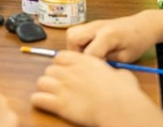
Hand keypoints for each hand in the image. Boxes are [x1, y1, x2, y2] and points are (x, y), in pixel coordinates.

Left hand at [31, 51, 155, 126]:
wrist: (119, 107)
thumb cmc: (124, 93)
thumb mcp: (123, 75)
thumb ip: (116, 73)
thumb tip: (119, 75)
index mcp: (84, 62)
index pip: (61, 56)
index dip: (61, 64)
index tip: (65, 70)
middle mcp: (70, 71)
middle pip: (50, 69)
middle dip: (53, 77)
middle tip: (59, 85)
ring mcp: (63, 87)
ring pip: (41, 82)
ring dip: (45, 88)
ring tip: (50, 94)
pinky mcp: (59, 104)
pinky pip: (38, 99)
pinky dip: (39, 101)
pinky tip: (44, 104)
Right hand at [66, 12, 157, 62]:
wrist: (143, 25)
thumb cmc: (137, 42)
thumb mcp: (126, 58)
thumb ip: (108, 63)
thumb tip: (92, 69)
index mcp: (108, 35)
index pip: (89, 53)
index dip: (91, 66)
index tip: (99, 71)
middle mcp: (97, 26)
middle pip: (73, 38)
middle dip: (76, 54)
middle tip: (87, 63)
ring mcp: (92, 24)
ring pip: (71, 34)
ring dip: (75, 48)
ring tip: (87, 57)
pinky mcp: (91, 25)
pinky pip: (76, 33)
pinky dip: (78, 44)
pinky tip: (90, 50)